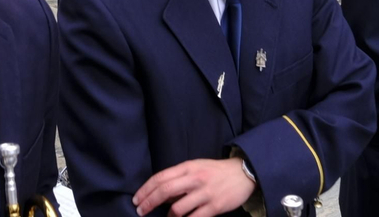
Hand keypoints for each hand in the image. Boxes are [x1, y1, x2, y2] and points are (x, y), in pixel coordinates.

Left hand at [132, 157, 255, 216]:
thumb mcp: (195, 167)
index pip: (160, 178)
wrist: (243, 173)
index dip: (145, 190)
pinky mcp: (215, 207)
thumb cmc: (215, 171)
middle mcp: (195, 179)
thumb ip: (178, 178)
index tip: (136, 199)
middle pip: (165, 191)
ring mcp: (205, 193)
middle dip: (149, 203)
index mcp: (188, 167)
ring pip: (177, 209)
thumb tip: (160, 195)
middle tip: (140, 211)